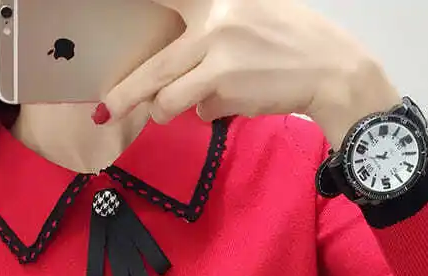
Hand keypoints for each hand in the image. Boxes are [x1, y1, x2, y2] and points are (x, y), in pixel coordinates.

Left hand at [102, 0, 400, 145]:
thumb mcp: (249, 14)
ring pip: (169, 99)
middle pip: (153, 67)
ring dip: (168, 111)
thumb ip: (210, 28)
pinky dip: (209, 113)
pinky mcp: (226, 88)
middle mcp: (212, 20)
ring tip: (181, 108)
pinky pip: (201, 112)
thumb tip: (176, 60)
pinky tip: (234, 101)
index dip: (133, 1)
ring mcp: (217, 56)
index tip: (95, 6)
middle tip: (104, 111)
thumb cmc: (291, 42)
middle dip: (125, 95)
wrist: (332, 70)